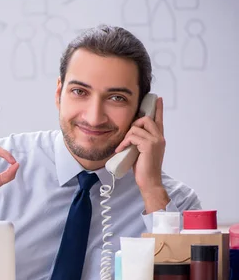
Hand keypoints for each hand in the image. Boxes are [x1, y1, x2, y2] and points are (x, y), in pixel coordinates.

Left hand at [115, 97, 169, 211]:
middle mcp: (159, 137)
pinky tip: (121, 150)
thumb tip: (130, 134)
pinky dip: (124, 142)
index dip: (158, 108)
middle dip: (133, 124)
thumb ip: (140, 141)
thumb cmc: (143, 168)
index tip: (158, 99)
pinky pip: (133, 136)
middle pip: (146, 119)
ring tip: (123, 147)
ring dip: (127, 136)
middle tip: (127, 137)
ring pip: (137, 127)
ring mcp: (155, 140)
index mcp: (159, 138)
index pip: (159, 119)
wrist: (149, 181)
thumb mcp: (141, 151)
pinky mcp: (149, 145)